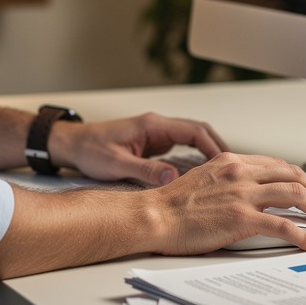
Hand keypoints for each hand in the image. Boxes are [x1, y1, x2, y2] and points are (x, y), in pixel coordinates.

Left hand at [48, 112, 227, 184]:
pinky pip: (181, 147)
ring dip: (208, 151)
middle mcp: (157, 126)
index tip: (226, 163)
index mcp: (152, 125)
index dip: (212, 146)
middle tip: (234, 168)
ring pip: (191, 138)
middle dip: (217, 147)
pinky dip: (196, 156)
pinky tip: (202, 173)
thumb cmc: (90, 150)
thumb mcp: (116, 164)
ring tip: (224, 172)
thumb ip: (144, 171)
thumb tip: (172, 179)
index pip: (192, 130)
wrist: (71, 144)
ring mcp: (155, 134)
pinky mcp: (152, 143)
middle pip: (198, 131)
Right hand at [142, 152, 305, 253]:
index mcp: (231, 161)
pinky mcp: (242, 219)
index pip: (277, 165)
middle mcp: (241, 173)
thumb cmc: (172, 204)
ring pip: (297, 196)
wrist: (154, 215)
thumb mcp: (203, 177)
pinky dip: (302, 235)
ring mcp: (243, 195)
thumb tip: (248, 191)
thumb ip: (228, 180)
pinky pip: (284, 226)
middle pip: (294, 176)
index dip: (299, 179)